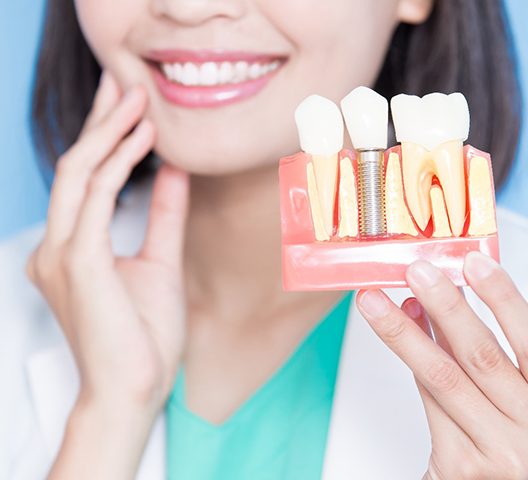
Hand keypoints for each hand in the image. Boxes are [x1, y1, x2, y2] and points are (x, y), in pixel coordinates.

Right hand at [26, 72, 188, 477]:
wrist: (135, 389)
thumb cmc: (143, 335)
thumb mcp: (160, 261)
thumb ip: (163, 214)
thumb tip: (174, 171)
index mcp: (72, 247)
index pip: (84, 178)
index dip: (104, 137)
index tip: (130, 106)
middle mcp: (56, 245)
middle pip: (75, 165)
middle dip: (100, 120)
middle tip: (125, 83)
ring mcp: (62, 252)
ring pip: (79, 172)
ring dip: (109, 131)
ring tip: (138, 99)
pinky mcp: (78, 261)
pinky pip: (94, 197)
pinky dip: (118, 162)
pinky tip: (145, 138)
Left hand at [357, 252, 527, 479]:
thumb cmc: (513, 438)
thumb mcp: (516, 394)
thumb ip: (486, 352)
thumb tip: (447, 300)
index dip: (503, 299)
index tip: (474, 263)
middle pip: (481, 356)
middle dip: (445, 307)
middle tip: (417, 272)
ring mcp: (496, 451)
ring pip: (443, 377)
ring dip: (405, 333)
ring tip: (376, 302)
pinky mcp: (461, 466)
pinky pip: (430, 401)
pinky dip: (411, 362)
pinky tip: (399, 332)